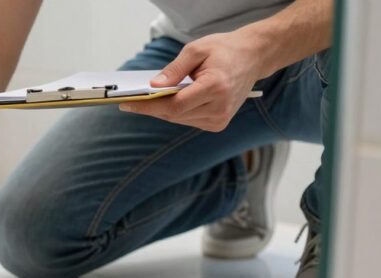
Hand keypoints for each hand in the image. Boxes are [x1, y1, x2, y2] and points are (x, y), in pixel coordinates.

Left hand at [119, 30, 267, 131]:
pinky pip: (188, 120)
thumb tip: (153, 86)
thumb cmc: (225, 50)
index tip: (127, 104)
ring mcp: (220, 119)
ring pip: (179, 119)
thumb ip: (174, 70)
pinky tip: (168, 102)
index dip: (148, 106)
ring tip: (146, 100)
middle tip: (130, 101)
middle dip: (151, 107)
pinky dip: (176, 112)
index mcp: (216, 87)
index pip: (174, 105)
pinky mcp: (218, 124)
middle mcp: (219, 107)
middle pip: (174, 114)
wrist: (253, 57)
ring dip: (162, 110)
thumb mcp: (196, 50)